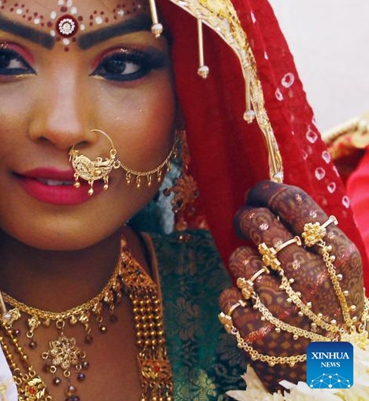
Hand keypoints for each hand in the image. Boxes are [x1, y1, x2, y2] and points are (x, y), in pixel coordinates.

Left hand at [219, 181, 365, 389]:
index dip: (266, 192)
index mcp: (340, 259)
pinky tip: (256, 309)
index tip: (256, 193)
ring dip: (244, 265)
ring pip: (239, 258)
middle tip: (246, 223)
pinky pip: (227, 293)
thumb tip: (269, 195)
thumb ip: (312, 237)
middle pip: (258, 223)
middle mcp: (312, 279)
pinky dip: (236, 298)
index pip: (293, 203)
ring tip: (263, 279)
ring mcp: (281, 305)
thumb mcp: (340, 274)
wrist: (333, 376)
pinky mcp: (253, 329)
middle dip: (246, 219)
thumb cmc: (332, 315)